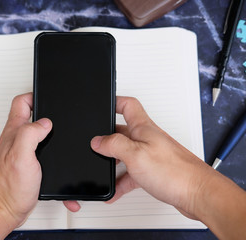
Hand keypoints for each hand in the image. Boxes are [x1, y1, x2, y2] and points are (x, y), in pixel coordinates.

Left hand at [0, 92, 51, 225]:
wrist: (5, 209)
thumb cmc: (9, 187)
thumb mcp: (21, 155)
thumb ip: (31, 133)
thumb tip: (45, 122)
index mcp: (15, 132)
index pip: (21, 103)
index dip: (34, 94)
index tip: (46, 93)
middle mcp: (17, 139)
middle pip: (28, 114)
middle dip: (40, 106)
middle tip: (51, 104)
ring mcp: (21, 151)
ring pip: (34, 131)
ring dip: (44, 126)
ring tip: (55, 123)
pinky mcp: (27, 163)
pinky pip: (37, 148)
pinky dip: (45, 145)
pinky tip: (52, 148)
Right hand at [65, 96, 211, 217]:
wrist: (198, 193)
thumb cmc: (175, 171)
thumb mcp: (135, 154)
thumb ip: (114, 145)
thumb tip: (98, 141)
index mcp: (143, 128)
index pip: (128, 105)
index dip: (115, 101)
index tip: (104, 103)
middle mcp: (148, 138)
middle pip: (123, 130)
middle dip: (108, 137)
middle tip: (97, 143)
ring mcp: (151, 154)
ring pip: (127, 154)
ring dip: (115, 162)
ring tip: (105, 169)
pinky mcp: (154, 171)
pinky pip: (133, 172)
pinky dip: (123, 180)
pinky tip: (116, 189)